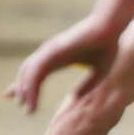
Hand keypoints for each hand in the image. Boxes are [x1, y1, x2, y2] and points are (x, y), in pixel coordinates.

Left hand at [6, 15, 121, 113]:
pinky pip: (35, 69)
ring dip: (25, 91)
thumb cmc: (107, 45)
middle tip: (23, 107)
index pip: (37, 73)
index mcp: (59, 57)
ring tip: (26, 107)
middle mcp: (50, 53)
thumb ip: (88, 84)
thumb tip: (76, 98)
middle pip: (28, 73)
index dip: (29, 87)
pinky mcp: (52, 50)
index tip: (23, 101)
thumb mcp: (99, 70)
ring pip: (28, 73)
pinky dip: (30, 84)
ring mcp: (49, 50)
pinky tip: (29, 96)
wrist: (110, 27)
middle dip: (23, 90)